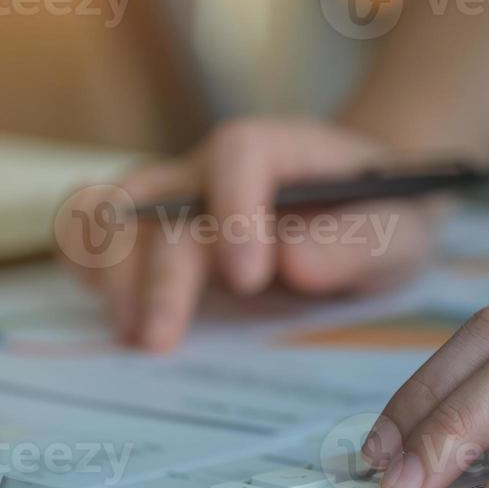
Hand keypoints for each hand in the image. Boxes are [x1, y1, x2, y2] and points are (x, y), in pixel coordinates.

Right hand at [60, 117, 440, 350]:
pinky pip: (94, 231)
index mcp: (280, 148)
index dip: (234, 210)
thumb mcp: (400, 231)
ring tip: (132, 333)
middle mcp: (215, 168)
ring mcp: (176, 199)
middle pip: (163, 196)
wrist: (364, 214)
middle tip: (160, 338)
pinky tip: (113, 315)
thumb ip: (360, 242)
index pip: (238, 153)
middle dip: (159, 272)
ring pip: (113, 210)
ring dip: (110, 272)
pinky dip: (88, 266)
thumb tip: (293, 262)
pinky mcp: (154, 235)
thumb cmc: (383, 217)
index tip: (248, 278)